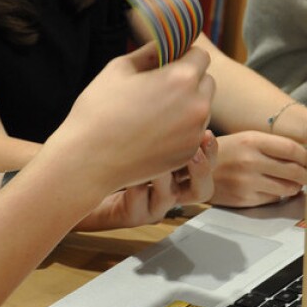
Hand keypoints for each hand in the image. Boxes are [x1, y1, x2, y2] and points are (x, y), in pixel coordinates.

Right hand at [54, 44, 214, 192]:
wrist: (88, 160)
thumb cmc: (98, 110)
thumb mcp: (119, 68)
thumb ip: (149, 52)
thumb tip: (164, 44)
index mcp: (181, 78)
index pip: (201, 56)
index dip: (185, 56)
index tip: (168, 63)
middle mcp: (196, 105)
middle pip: (207, 81)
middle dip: (190, 80)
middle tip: (161, 87)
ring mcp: (195, 132)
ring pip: (203, 107)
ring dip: (188, 104)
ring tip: (155, 112)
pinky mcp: (189, 153)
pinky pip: (194, 132)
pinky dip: (182, 129)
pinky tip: (155, 132)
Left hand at [77, 131, 218, 229]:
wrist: (94, 181)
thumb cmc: (122, 152)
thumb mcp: (146, 133)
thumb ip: (164, 118)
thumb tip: (173, 91)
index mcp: (180, 168)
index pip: (209, 163)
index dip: (211, 150)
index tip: (205, 132)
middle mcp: (173, 190)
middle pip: (202, 190)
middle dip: (202, 170)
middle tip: (194, 152)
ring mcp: (154, 205)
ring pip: (170, 196)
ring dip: (164, 175)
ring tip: (153, 157)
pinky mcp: (135, 214)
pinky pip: (140, 202)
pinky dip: (136, 185)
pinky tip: (128, 167)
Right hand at [209, 131, 306, 207]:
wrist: (196, 171)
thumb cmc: (226, 152)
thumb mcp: (247, 139)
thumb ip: (273, 146)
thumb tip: (305, 155)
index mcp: (252, 141)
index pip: (292, 149)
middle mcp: (250, 161)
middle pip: (294, 170)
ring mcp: (247, 182)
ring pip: (287, 188)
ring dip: (295, 186)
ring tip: (293, 182)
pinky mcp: (244, 198)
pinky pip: (273, 199)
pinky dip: (278, 195)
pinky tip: (273, 188)